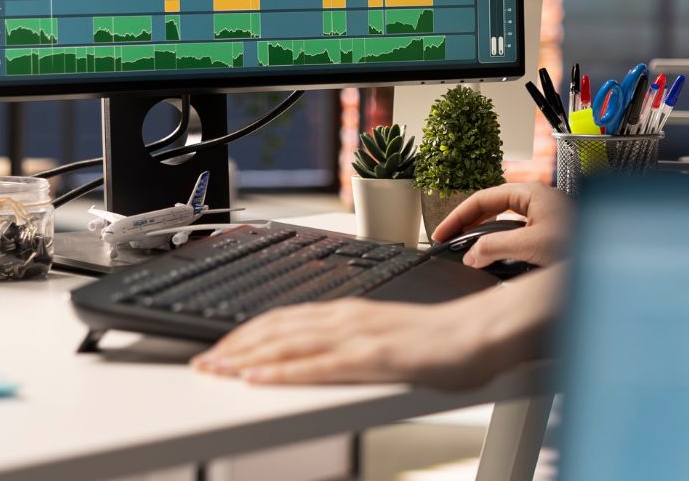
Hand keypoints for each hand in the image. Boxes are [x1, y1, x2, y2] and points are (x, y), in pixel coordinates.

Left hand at [192, 267, 564, 387]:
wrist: (487, 332)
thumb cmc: (447, 339)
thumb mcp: (390, 336)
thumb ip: (356, 342)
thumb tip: (326, 354)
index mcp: (353, 311)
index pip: (286, 318)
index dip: (247, 332)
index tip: (217, 347)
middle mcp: (350, 317)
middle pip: (278, 328)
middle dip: (234, 344)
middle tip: (200, 361)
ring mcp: (361, 336)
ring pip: (290, 343)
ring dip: (247, 356)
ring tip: (215, 367)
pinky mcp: (374, 357)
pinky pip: (319, 365)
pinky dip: (283, 370)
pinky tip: (259, 378)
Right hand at [431, 183, 571, 269]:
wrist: (610, 257)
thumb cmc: (581, 244)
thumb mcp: (533, 246)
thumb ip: (497, 248)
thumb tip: (471, 255)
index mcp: (531, 194)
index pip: (482, 198)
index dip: (458, 216)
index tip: (440, 233)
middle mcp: (536, 201)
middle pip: (491, 209)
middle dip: (468, 225)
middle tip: (447, 243)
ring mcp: (543, 216)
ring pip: (503, 223)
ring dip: (484, 237)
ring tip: (466, 252)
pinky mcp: (549, 233)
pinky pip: (516, 235)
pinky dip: (500, 246)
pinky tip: (494, 259)